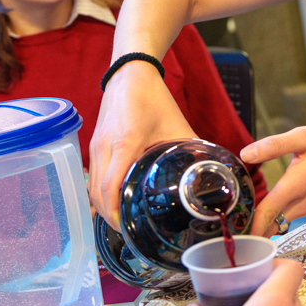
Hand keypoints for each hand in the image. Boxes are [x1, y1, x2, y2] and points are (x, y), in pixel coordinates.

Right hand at [89, 61, 196, 224]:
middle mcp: (105, 146)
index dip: (116, 214)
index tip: (130, 230)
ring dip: (102, 208)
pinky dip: (98, 194)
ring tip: (122, 222)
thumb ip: (196, 151)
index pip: (111, 189)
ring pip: (91, 187)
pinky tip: (112, 203)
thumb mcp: (178, 126)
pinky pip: (91, 176)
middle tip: (130, 232)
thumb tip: (214, 174)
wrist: (130, 72)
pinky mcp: (93, 144)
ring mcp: (95, 145)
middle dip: (110, 217)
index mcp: (126, 142)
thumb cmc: (154, 98)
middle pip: (97, 194)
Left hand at [240, 125, 305, 235]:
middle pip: (272, 222)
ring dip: (263, 223)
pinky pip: (288, 216)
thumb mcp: (304, 136)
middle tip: (230, 227)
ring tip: (240, 220)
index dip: (250, 227)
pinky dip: (275, 217)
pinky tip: (263, 209)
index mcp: (296, 186)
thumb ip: (274, 146)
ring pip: (280, 221)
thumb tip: (246, 154)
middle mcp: (301, 202)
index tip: (233, 236)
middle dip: (252, 228)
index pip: (267, 213)